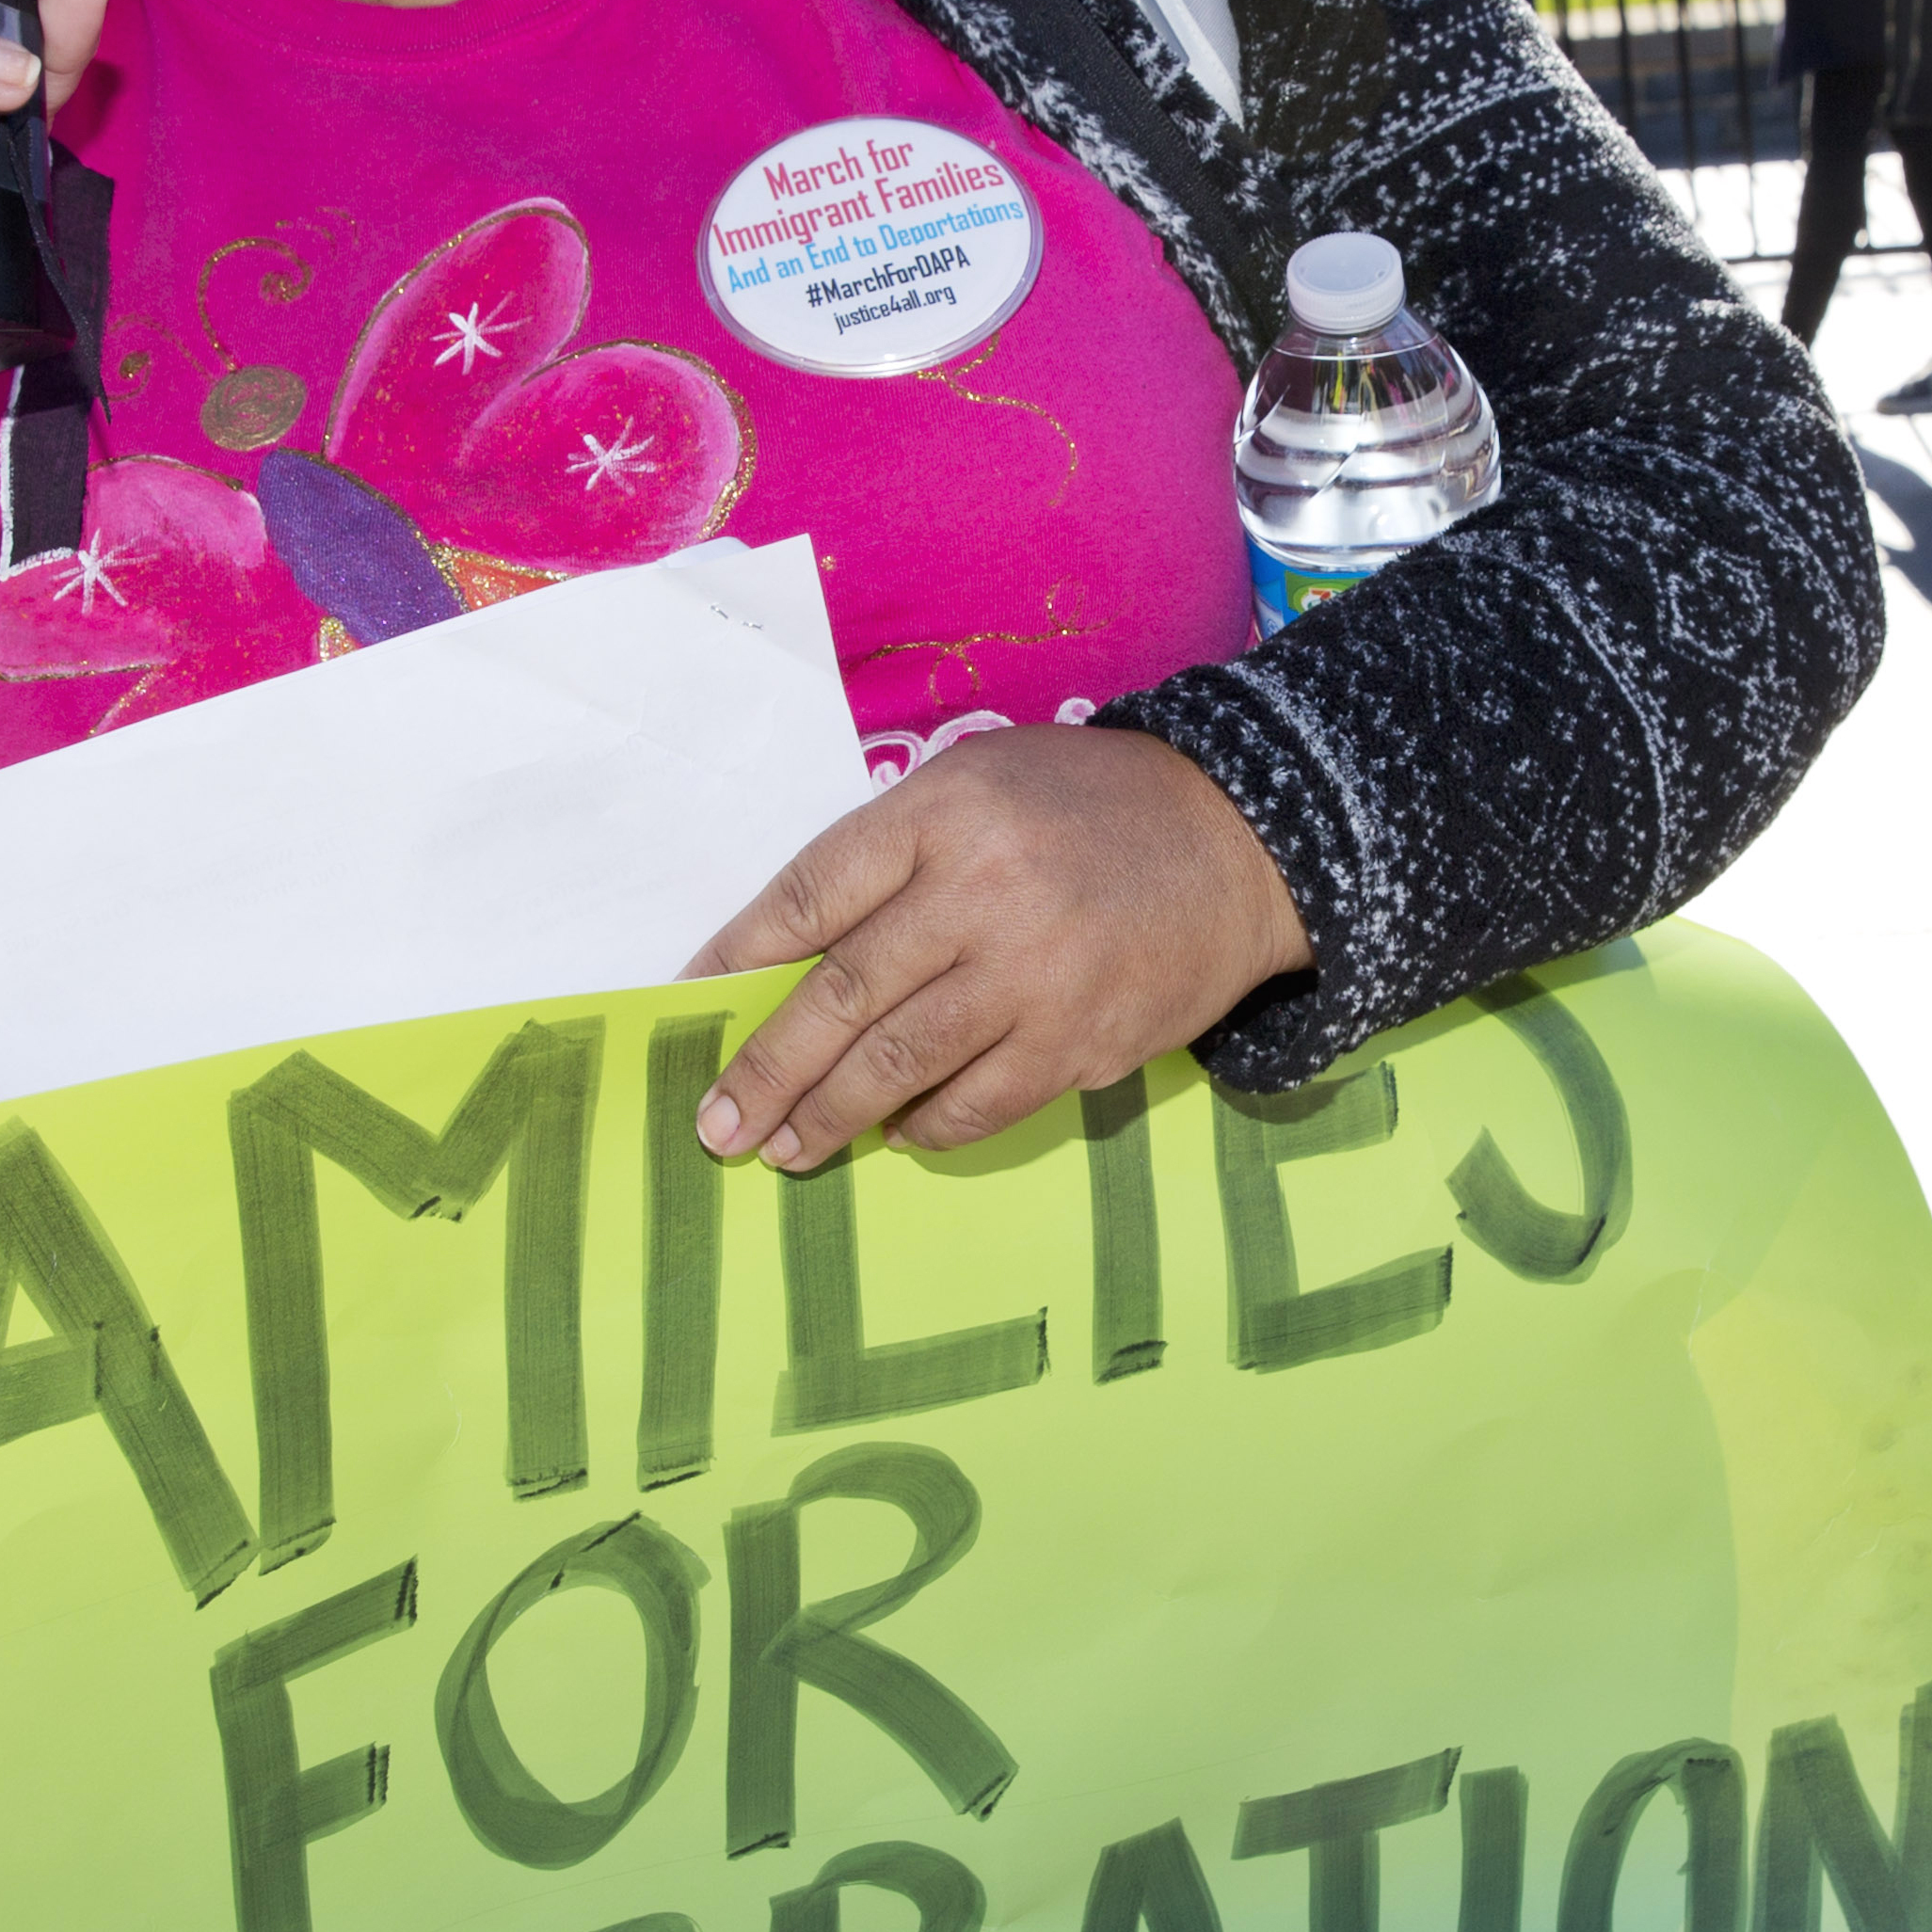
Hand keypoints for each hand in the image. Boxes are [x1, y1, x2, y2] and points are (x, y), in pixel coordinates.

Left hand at [683, 724, 1308, 1165]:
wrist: (1244, 841)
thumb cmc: (1085, 807)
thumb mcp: (978, 782)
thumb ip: (889, 853)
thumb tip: (786, 955)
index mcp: (944, 814)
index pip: (811, 895)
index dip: (737, 956)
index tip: (687, 1000)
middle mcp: (983, 894)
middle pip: (840, 997)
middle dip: (766, 1072)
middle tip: (715, 1126)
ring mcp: (1036, 977)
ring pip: (901, 1066)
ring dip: (829, 1117)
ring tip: (782, 1150)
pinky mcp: (1084, 1041)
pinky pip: (981, 1105)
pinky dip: (926, 1128)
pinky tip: (893, 1135)